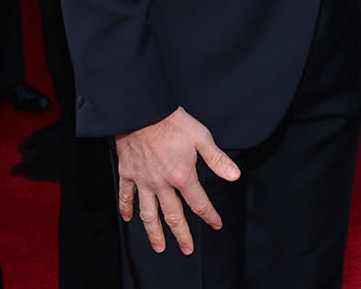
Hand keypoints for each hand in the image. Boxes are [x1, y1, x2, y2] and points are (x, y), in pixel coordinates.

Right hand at [116, 106, 240, 254]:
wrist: (142, 111)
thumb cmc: (173, 122)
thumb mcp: (201, 137)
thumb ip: (217, 159)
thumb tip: (234, 175)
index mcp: (182, 176)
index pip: (199, 203)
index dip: (210, 215)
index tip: (216, 224)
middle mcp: (162, 184)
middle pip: (173, 216)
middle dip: (182, 235)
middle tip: (187, 249)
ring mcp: (143, 181)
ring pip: (148, 214)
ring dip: (154, 233)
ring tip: (159, 247)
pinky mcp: (128, 174)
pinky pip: (126, 196)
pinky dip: (126, 209)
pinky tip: (129, 219)